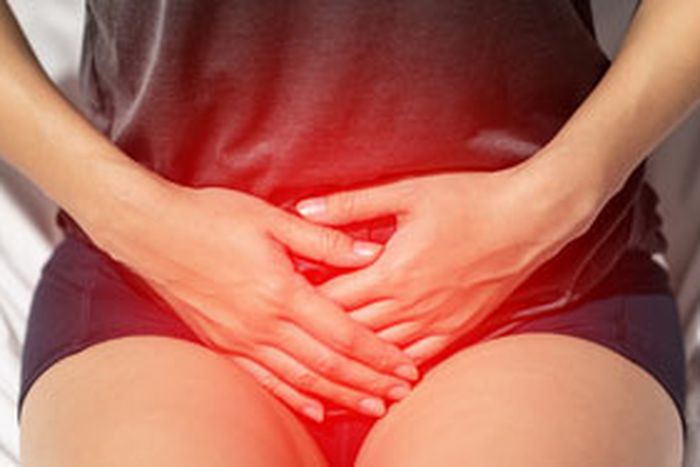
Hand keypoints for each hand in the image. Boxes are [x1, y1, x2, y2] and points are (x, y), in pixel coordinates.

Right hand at [88, 184, 418, 421]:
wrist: (151, 232)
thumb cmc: (211, 218)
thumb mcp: (271, 218)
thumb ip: (323, 239)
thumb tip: (370, 252)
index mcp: (283, 291)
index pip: (344, 334)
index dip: (379, 354)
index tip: (407, 367)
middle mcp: (264, 324)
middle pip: (329, 364)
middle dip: (370, 382)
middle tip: (401, 395)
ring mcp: (242, 339)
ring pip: (302, 379)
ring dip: (341, 396)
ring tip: (372, 408)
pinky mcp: (223, 345)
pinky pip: (265, 381)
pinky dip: (295, 399)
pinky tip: (316, 410)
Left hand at [296, 165, 596, 365]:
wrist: (527, 220)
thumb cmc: (469, 202)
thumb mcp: (406, 193)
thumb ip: (352, 204)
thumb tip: (304, 207)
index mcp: (391, 271)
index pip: (332, 298)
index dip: (303, 301)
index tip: (282, 300)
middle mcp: (410, 305)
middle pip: (351, 329)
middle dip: (321, 332)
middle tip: (295, 333)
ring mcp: (435, 321)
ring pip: (380, 350)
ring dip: (352, 356)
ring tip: (326, 359)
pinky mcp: (457, 328)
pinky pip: (418, 357)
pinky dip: (394, 365)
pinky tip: (379, 372)